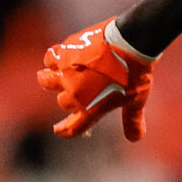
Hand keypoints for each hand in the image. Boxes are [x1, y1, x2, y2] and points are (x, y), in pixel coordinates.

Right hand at [37, 18, 153, 140]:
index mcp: (91, 108)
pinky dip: (51, 60)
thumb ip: (132, 121)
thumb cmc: (135, 73)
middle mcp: (74, 93)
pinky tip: (55, 59)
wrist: (131, 42)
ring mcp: (67, 72)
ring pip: (46, 80)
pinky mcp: (65, 52)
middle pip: (62, 101)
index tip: (57, 130)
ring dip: (47, 80)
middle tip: (72, 91)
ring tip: (47, 76)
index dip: (64, 130)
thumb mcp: (136, 101)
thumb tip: (134, 138)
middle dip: (67, 98)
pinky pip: (49, 58)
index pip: (73, 127)